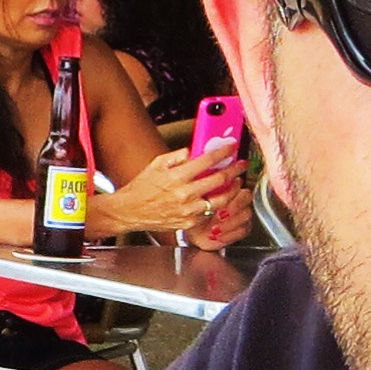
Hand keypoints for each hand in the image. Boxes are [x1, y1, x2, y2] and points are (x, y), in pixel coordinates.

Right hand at [92, 145, 240, 240]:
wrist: (130, 211)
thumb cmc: (141, 188)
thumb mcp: (156, 164)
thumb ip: (177, 156)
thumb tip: (193, 150)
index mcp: (177, 176)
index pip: (207, 161)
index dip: (223, 152)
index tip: (231, 147)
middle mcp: (184, 194)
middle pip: (219, 180)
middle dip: (234, 169)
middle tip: (240, 164)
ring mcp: (188, 210)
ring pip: (220, 199)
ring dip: (232, 189)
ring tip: (236, 182)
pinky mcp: (189, 222)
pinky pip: (210, 212)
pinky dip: (218, 204)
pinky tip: (220, 197)